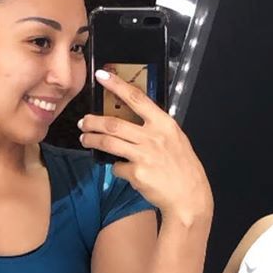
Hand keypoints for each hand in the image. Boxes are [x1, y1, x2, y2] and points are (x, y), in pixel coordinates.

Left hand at [78, 69, 212, 226]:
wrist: (189, 197)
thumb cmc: (182, 168)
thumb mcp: (175, 140)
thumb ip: (155, 129)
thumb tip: (131, 121)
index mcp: (164, 124)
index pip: (136, 98)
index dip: (116, 85)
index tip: (101, 76)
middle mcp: (154, 137)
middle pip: (114, 123)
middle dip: (93, 121)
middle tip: (83, 122)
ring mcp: (145, 155)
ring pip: (109, 143)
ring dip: (92, 140)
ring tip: (85, 139)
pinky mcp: (137, 174)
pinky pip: (117, 168)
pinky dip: (116, 169)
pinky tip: (121, 170)